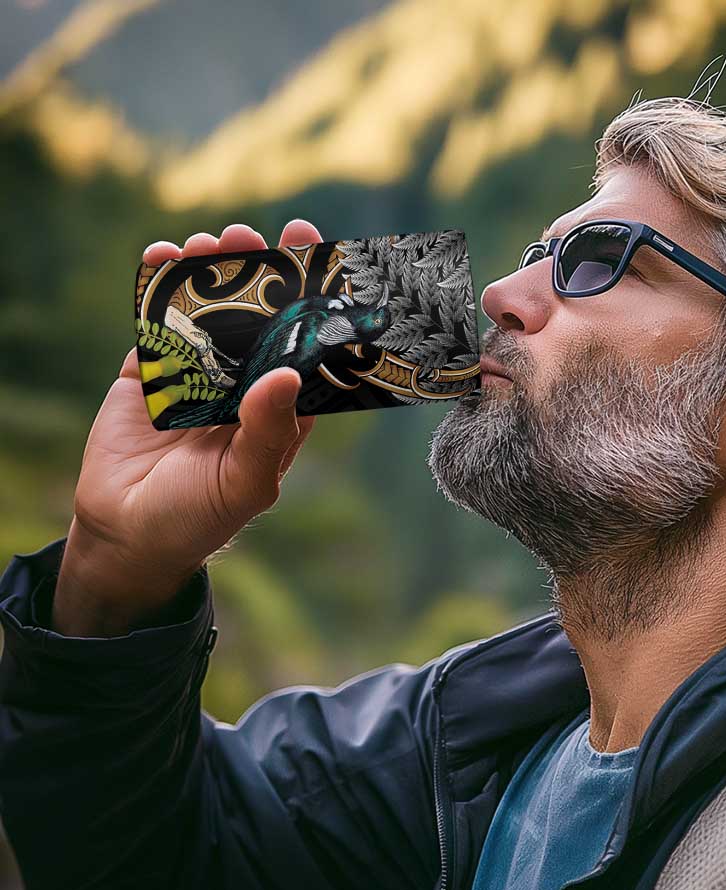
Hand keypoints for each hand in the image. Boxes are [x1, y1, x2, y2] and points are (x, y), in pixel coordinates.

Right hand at [52, 221, 323, 635]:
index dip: (311, 302)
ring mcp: (197, 373)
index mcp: (280, 408)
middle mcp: (244, 383)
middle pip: (257, 316)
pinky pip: (158, 321)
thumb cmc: (200, 517)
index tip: (315, 254)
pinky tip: (162, 257)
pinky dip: (158, 287)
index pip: (304, 346)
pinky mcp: (151, 371)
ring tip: (208, 243)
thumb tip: (287, 373)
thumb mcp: (245, 482)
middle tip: (251, 236)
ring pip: (209, 310)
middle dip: (257, 272)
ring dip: (209, 271)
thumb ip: (268, 431)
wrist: (127, 534)